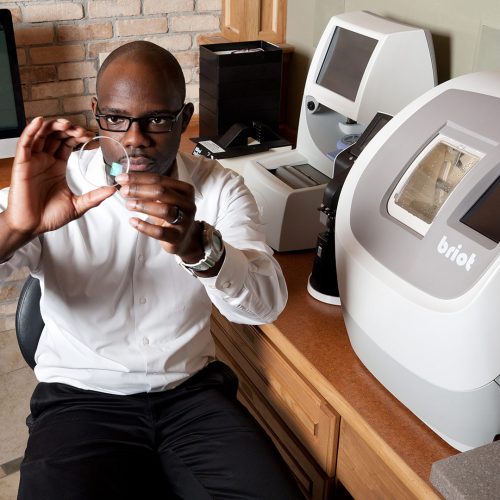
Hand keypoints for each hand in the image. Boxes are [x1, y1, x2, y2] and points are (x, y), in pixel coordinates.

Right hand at [5, 117, 115, 238]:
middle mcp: (46, 160)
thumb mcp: (78, 205)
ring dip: (54, 126)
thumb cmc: (50, 216)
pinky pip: (25, 143)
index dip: (78, 137)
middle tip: (83, 132)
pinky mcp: (22, 164)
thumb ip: (95, 197)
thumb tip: (113, 190)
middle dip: (70, 130)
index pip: (68, 144)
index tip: (91, 136)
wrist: (32, 226)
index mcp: (58, 166)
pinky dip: (31, 130)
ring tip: (67, 124)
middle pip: (56, 136)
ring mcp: (33, 161)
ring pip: (42, 135)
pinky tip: (39, 121)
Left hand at [116, 172, 202, 261]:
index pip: (159, 179)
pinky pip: (159, 232)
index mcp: (185, 190)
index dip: (138, 178)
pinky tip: (132, 221)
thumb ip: (149, 189)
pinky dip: (144, 226)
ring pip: (164, 210)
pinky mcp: (178, 237)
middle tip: (123, 191)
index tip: (121, 178)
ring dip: (142, 205)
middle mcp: (188, 204)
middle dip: (139, 189)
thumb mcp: (164, 199)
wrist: (184, 237)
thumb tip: (125, 181)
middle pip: (161, 192)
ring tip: (128, 205)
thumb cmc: (171, 214)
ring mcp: (185, 221)